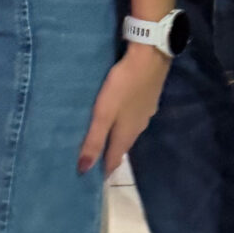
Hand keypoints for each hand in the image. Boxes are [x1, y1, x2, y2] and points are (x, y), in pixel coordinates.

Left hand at [79, 45, 170, 176]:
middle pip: (122, 146)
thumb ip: (93, 140)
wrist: (150, 57)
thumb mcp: (103, 113)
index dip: (102, 169)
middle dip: (108, 153)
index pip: (114, 160)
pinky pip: (134, 116)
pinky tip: (119, 112)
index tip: (90, 175)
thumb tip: (83, 170)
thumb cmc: (123, 85)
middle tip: (92, 155)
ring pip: (129, 130)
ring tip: (102, 135)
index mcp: (126, 134)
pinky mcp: (149, 98)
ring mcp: (146, 112)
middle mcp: (139, 127)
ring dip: (117, 136)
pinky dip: (124, 120)